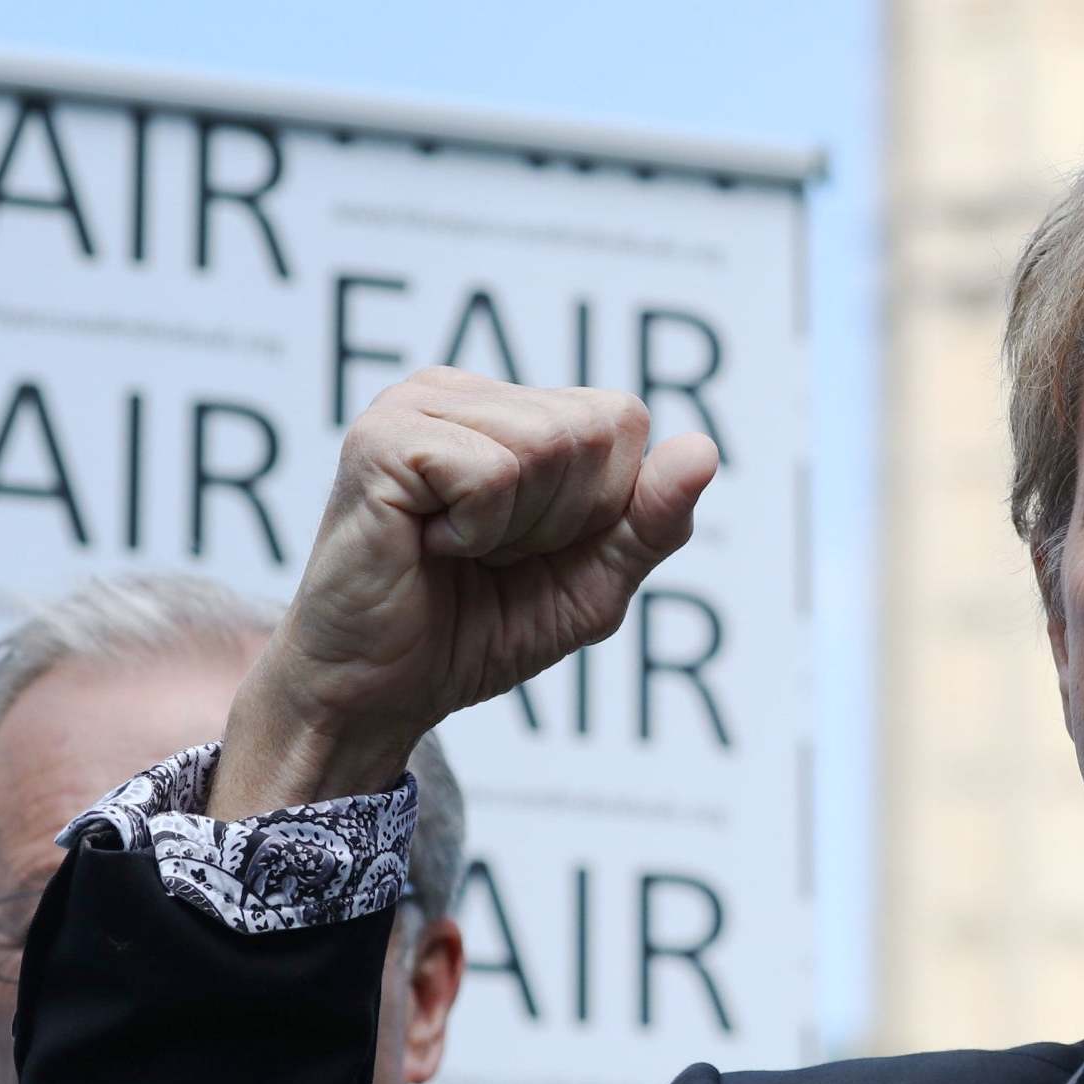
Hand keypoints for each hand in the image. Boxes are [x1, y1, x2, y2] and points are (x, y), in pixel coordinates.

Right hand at [212, 368, 718, 816]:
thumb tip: (704, 449)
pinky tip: (428, 544)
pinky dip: (478, 531)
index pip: (623, 420)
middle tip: (490, 554)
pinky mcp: (384, 438)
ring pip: (550, 445)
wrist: (379, 691)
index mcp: (514, 412)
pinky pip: (495, 472)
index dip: (604, 506)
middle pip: (595, 429)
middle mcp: (465, 392)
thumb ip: (652, 522)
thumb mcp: (593, 585)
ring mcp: (418, 404)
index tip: (534, 547)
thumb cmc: (476, 631)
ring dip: (520, 528)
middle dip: (565, 519)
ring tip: (458, 549)